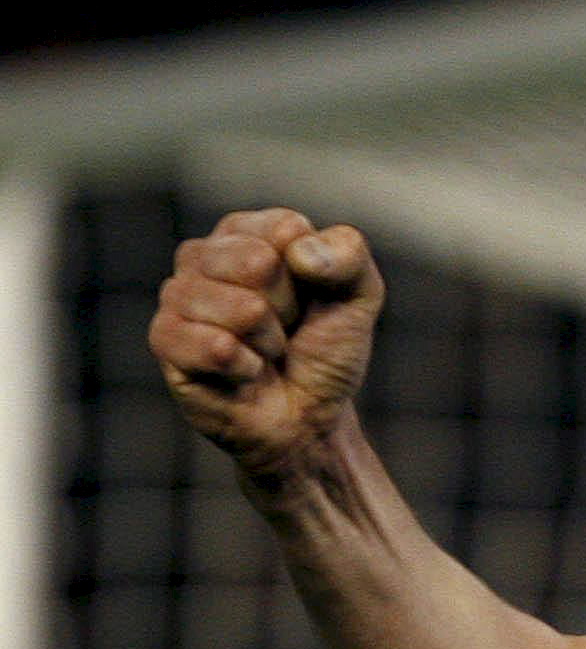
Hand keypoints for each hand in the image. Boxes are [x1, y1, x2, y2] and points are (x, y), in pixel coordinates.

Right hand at [150, 208, 385, 479]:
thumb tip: (298, 250)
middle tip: (286, 329)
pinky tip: (245, 374)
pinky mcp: (164, 340)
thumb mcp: (359, 296)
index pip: (284, 230)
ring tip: (266, 352)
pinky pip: (214, 345)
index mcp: (248, 233)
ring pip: (239, 307)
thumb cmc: (326, 350)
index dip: (312, 273)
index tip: (311, 297)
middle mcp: (204, 256)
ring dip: (269, 341)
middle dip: (288, 308)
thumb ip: (348, 256)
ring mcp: (178, 297)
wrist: (307, 418)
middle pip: (258, 263)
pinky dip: (246, 367)